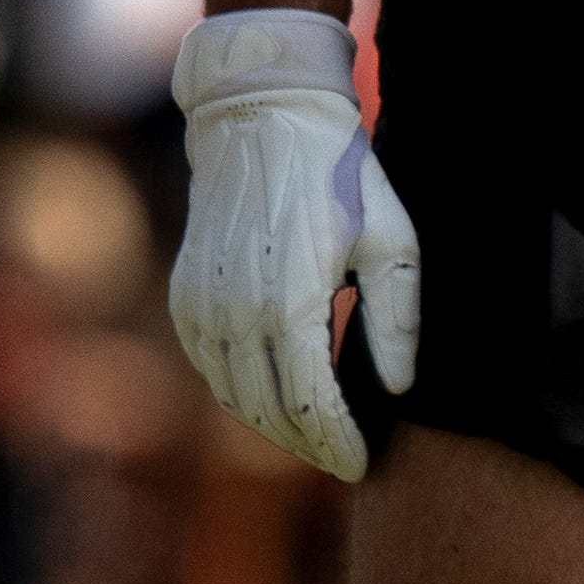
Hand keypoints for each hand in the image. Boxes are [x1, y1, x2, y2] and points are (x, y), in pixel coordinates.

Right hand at [165, 8, 421, 486]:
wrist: (258, 117)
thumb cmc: (338, 174)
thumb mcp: (391, 239)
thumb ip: (397, 320)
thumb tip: (397, 387)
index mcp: (291, 304)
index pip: (312, 407)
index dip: (339, 445)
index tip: (362, 466)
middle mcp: (236, 313)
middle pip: (270, 413)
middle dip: (310, 446)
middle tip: (343, 460)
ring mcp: (202, 306)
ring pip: (234, 397)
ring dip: (274, 426)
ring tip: (314, 436)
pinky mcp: (186, 296)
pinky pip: (210, 367)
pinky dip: (240, 392)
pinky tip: (272, 394)